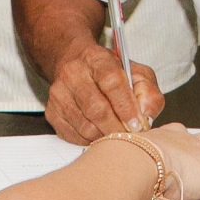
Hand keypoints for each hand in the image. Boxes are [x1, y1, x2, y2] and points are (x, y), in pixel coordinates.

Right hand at [44, 45, 163, 142]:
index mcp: (97, 59)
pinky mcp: (52, 111)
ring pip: (84, 126)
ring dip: (104, 137)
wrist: (75, 63)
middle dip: (117, 128)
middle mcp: (73, 73)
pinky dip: (89, 140)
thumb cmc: (109, 72)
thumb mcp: (136, 73)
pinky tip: (99, 134)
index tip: (137, 124)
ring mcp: (59, 93)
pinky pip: (72, 135)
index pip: (111, 82)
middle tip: (130, 138)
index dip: (126, 107)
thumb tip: (145, 116)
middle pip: (96, 108)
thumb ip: (148, 92)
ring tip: (116, 136)